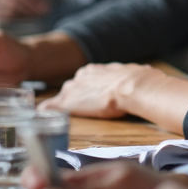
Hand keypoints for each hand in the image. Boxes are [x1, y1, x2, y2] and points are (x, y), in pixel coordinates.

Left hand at [39, 63, 159, 118]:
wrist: (134, 86)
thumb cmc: (141, 80)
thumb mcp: (138, 74)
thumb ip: (135, 76)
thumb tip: (149, 76)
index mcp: (96, 69)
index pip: (87, 79)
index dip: (90, 90)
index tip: (94, 97)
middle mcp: (81, 76)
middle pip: (73, 87)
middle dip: (77, 97)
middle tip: (85, 108)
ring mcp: (73, 89)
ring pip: (62, 97)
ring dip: (63, 106)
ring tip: (61, 116)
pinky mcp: (67, 103)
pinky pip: (49, 107)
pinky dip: (44, 113)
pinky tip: (38, 119)